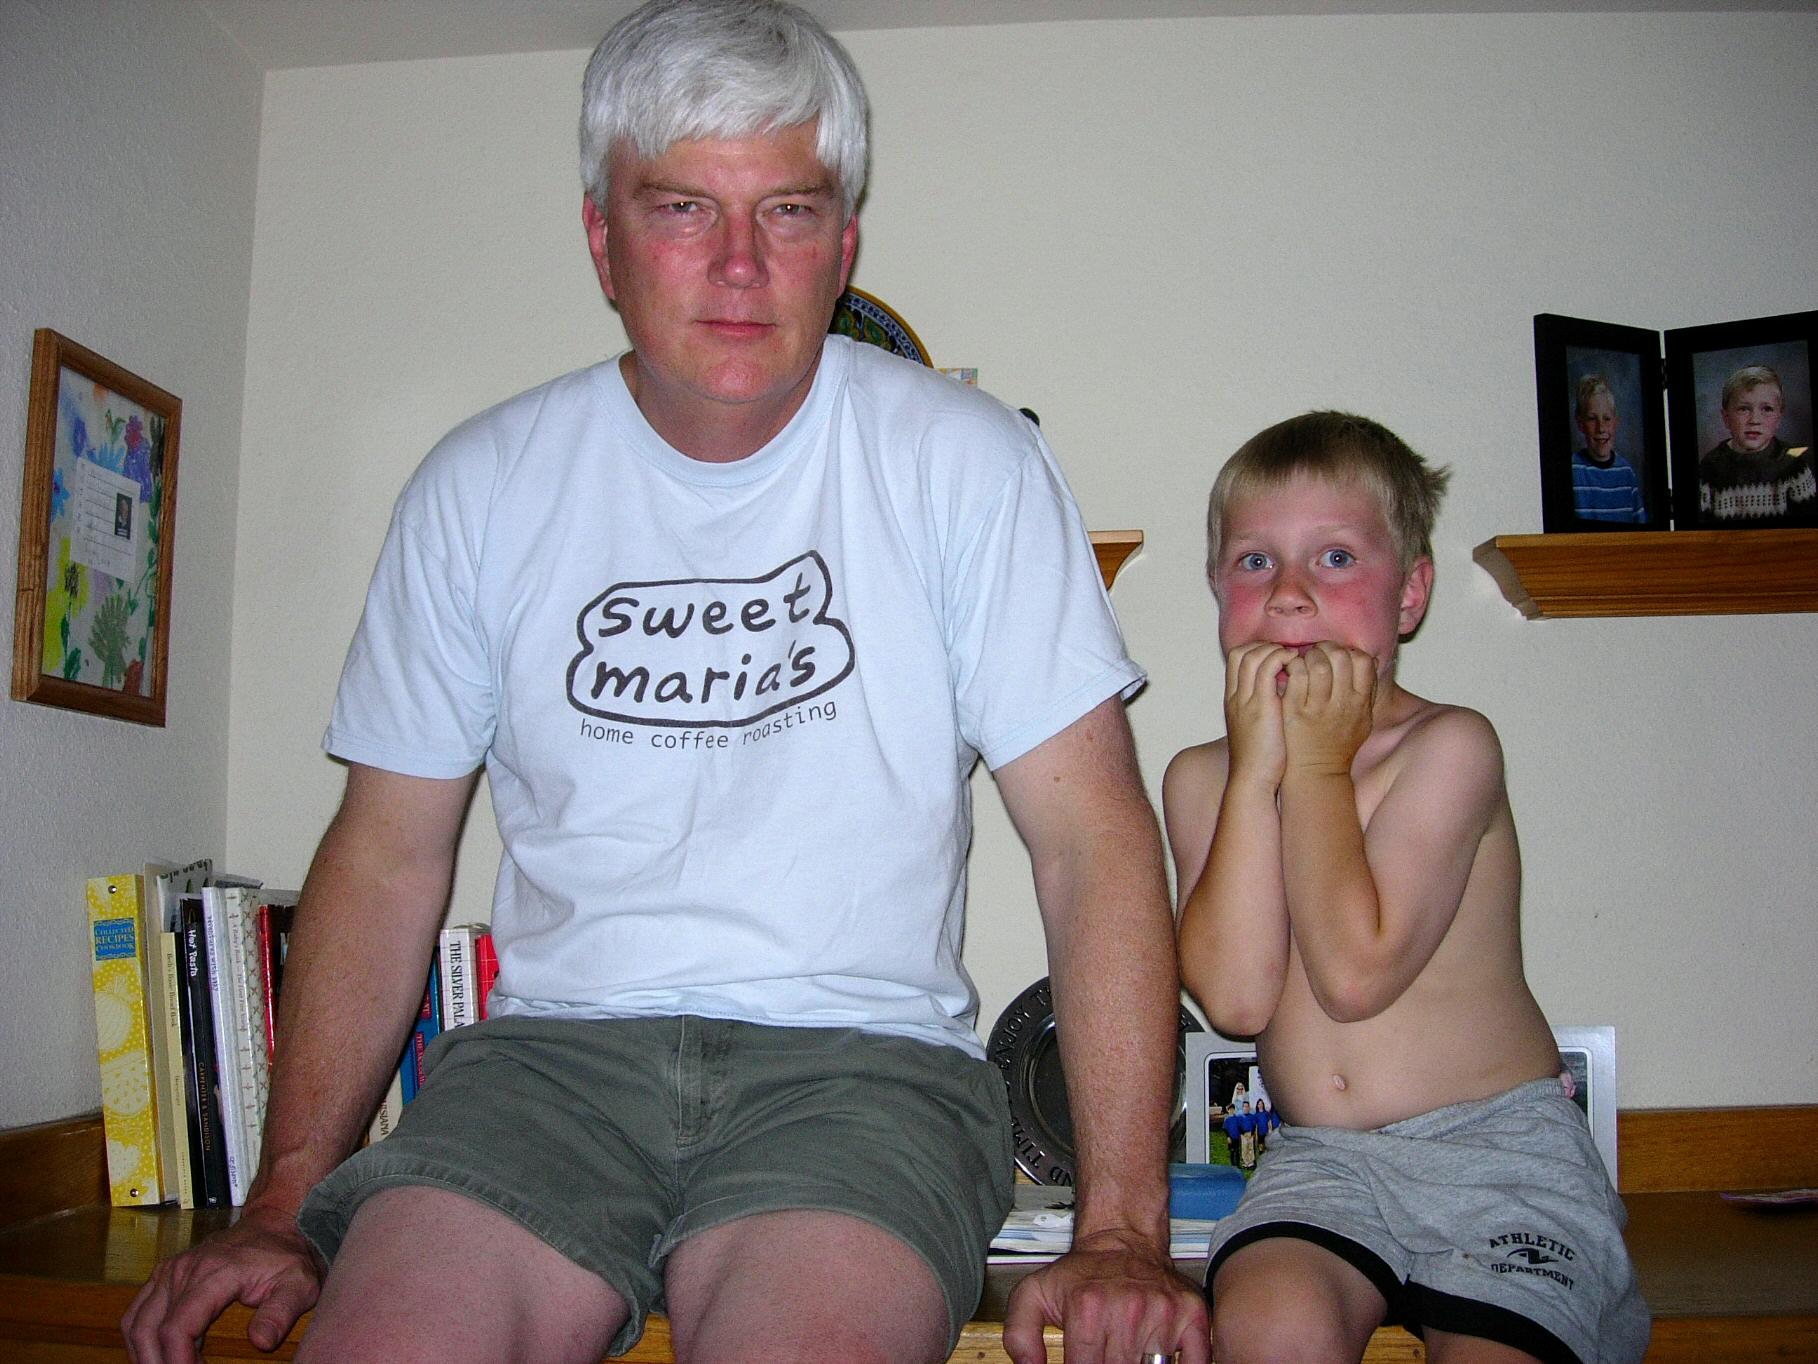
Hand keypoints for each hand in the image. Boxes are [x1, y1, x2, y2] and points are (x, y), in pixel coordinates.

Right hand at [121, 1203, 321, 1363]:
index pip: (178, 1327)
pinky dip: (141, 1338)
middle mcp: (184, 1270)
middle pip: (149, 1330)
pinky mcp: (164, 1274)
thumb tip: (261, 1342)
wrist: (275, 1224)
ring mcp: (170, 1270)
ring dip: (145, 1355)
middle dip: (158, 1363)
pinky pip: (137, 1312)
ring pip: (135, 1323)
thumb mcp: (299, 1283)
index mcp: (214, 1273)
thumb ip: (281, 1313)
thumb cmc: (286, 1257)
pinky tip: (160, 1355)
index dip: (177, 1361)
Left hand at [1002, 1228, 1208, 1363]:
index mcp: (1087, 1308)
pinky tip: (1161, 1360)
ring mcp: (1163, 1313)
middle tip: (1107, 1354)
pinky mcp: (1192, 1315)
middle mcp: (1127, 1309)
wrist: (1122, 1238)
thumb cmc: (1081, 1274)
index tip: (1084, 1363)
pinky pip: (1194, 1363)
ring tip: (1127, 1353)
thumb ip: (1020, 1335)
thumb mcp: (1034, 1294)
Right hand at [1222, 642, 1294, 789]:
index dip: (1256, 650)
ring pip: (1251, 655)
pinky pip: (1266, 668)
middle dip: (1264, 645)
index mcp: (1233, 701)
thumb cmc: (1260, 761)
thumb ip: (1265, 710)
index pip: (1236, 661)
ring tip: (1293, 656)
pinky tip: (1295, 663)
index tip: (1277, 655)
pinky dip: (1280, 658)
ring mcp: (1245, 699)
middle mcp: (1235, 696)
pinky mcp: (1260, 705)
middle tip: (1287, 652)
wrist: (1252, 780)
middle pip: (1240, 653)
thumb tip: (1282, 698)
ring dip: (1274, 649)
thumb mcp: (1257, 729)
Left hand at [1282, 641, 1375, 776]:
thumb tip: (1369, 659)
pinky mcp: (1295, 712)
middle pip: (1341, 657)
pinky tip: (1290, 671)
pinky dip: (1293, 667)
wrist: (1316, 772)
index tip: (1337, 655)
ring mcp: (1319, 708)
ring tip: (1303, 660)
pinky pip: (1296, 676)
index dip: (1348, 651)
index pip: (1363, 661)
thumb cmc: (1338, 745)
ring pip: (1318, 664)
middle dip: (1326, 648)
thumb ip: (1367, 692)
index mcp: (1360, 703)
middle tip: (1316, 653)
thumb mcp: (1363, 720)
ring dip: (1309, 656)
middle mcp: (1343, 704)